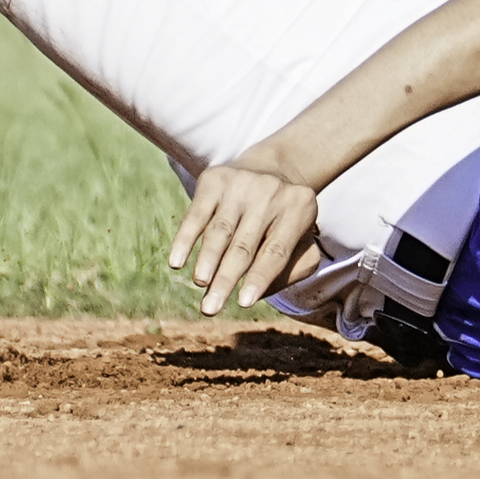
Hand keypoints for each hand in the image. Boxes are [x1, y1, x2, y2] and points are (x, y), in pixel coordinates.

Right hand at [172, 157, 328, 317]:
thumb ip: (293, 270)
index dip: (259, 278)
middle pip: (244, 245)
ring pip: (220, 230)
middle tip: (210, 308)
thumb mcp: (302, 242)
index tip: (243, 303)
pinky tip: (177, 262)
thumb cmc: (285, 222)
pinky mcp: (214, 179)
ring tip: (200, 283)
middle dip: (226, 279)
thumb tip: (259, 291)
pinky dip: (185, 238)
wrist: (269, 170)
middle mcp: (271, 193)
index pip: (276, 252)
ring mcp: (242, 184)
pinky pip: (196, 213)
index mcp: (299, 209)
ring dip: (207, 260)